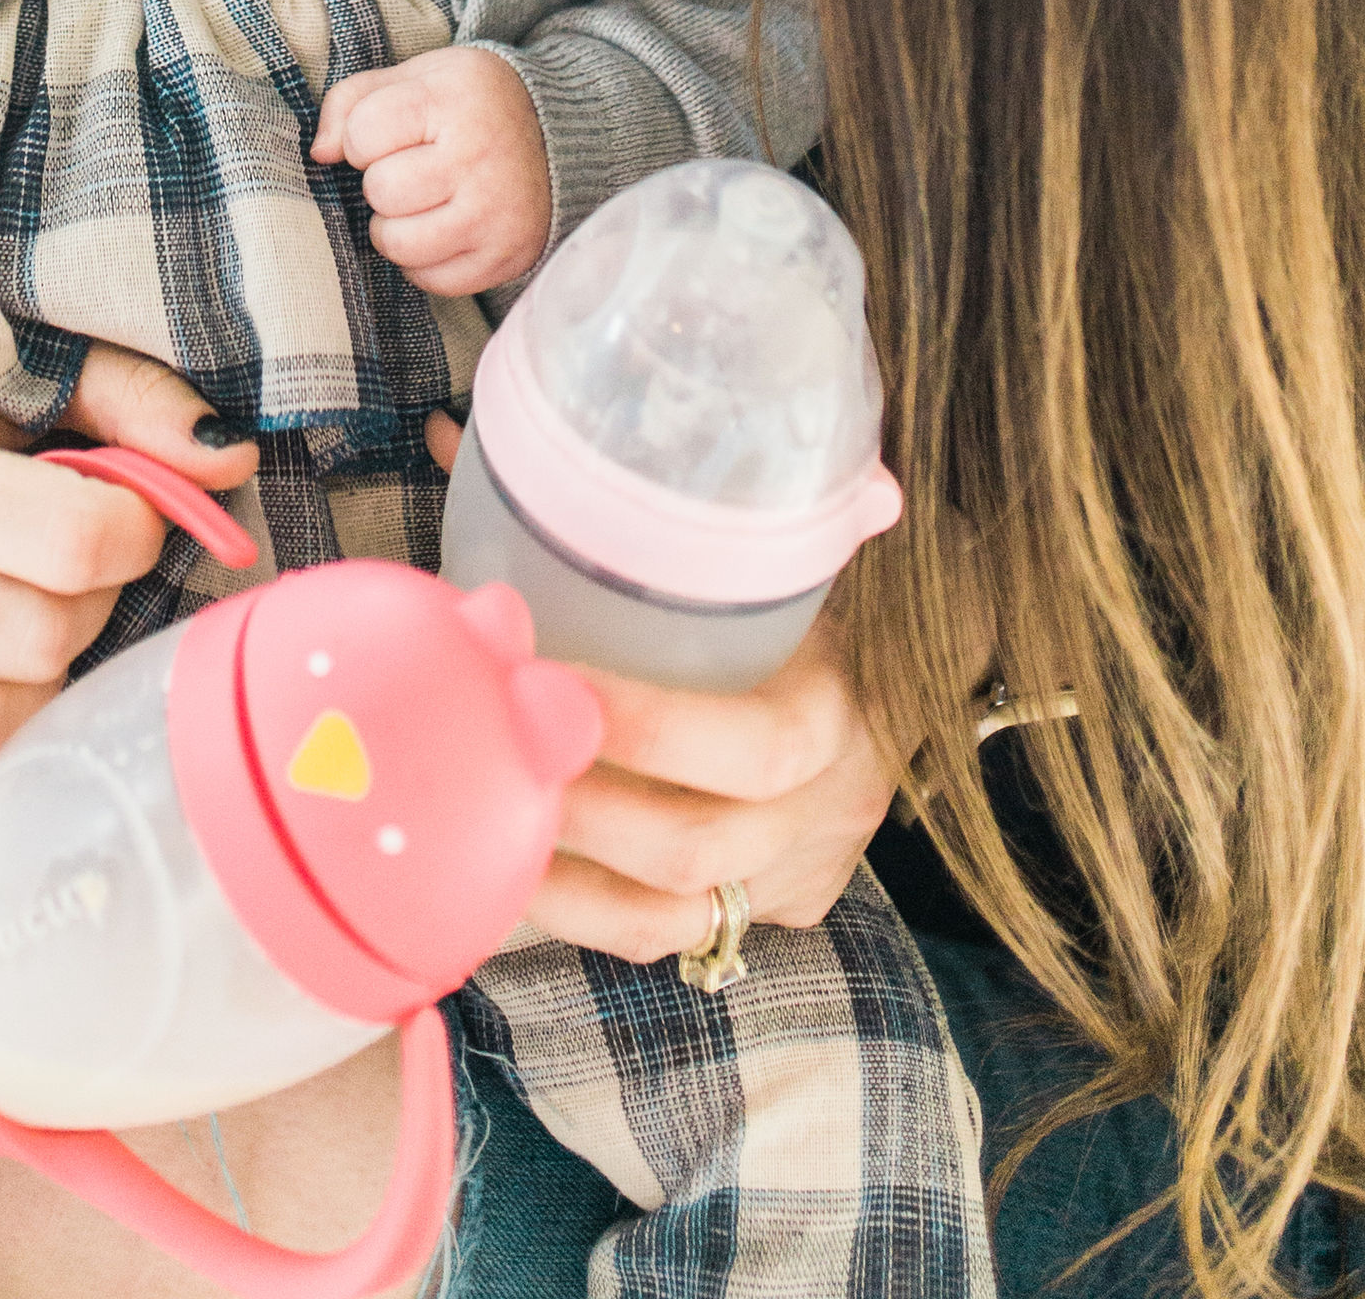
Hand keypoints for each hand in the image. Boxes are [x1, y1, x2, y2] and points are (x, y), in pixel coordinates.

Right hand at [0, 303, 258, 819]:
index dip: (135, 528)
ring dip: (33, 683)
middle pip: (36, 644)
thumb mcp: (11, 358)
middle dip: (88, 603)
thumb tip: (231, 458)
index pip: (73, 544)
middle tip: (70, 561)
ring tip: (18, 617)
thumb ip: (127, 398)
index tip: (123, 506)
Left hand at [311, 42, 551, 293]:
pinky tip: (442, 228)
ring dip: (396, 226)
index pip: (361, 134)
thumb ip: (352, 101)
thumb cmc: (469, 104)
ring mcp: (496, 213)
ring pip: (399, 244)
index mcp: (454, 99)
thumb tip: (319, 154)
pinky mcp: (507, 256)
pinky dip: (424, 261)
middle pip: (380, 192)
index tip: (393, 133)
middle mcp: (480, 158)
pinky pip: (431, 281)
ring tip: (421, 202)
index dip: (363, 137)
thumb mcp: (416, 76)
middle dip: (383, 182)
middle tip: (413, 168)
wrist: (559, 133)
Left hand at [425, 407, 898, 944]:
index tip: (545, 681)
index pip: (754, 748)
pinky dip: (577, 909)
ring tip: (473, 818)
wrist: (912, 677)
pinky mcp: (760, 916)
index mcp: (839, 712)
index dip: (647, 729)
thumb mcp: (772, 536)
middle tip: (482, 754)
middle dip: (574, 809)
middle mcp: (821, 811)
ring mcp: (789, 877)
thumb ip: (637, 492)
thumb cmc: (815, 584)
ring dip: (559, 876)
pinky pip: (659, 938)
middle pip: (690, 848)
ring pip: (664, 918)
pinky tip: (506, 869)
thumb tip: (452, 427)